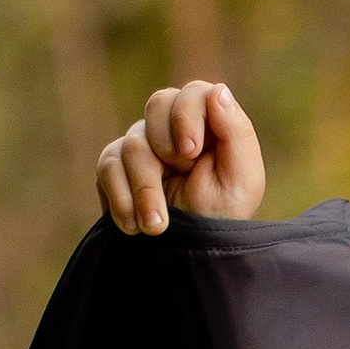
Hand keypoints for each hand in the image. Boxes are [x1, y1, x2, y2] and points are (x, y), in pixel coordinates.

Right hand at [96, 79, 265, 236]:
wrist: (189, 257)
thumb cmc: (222, 218)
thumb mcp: (242, 181)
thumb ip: (236, 133)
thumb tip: (218, 90)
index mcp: (210, 126)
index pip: (193, 93)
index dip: (186, 116)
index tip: (190, 152)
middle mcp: (175, 129)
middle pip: (157, 104)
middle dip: (165, 145)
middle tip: (179, 176)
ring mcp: (143, 146)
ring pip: (132, 143)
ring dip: (145, 189)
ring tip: (157, 226)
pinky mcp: (116, 167)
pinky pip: (107, 167)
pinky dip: (121, 199)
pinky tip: (135, 226)